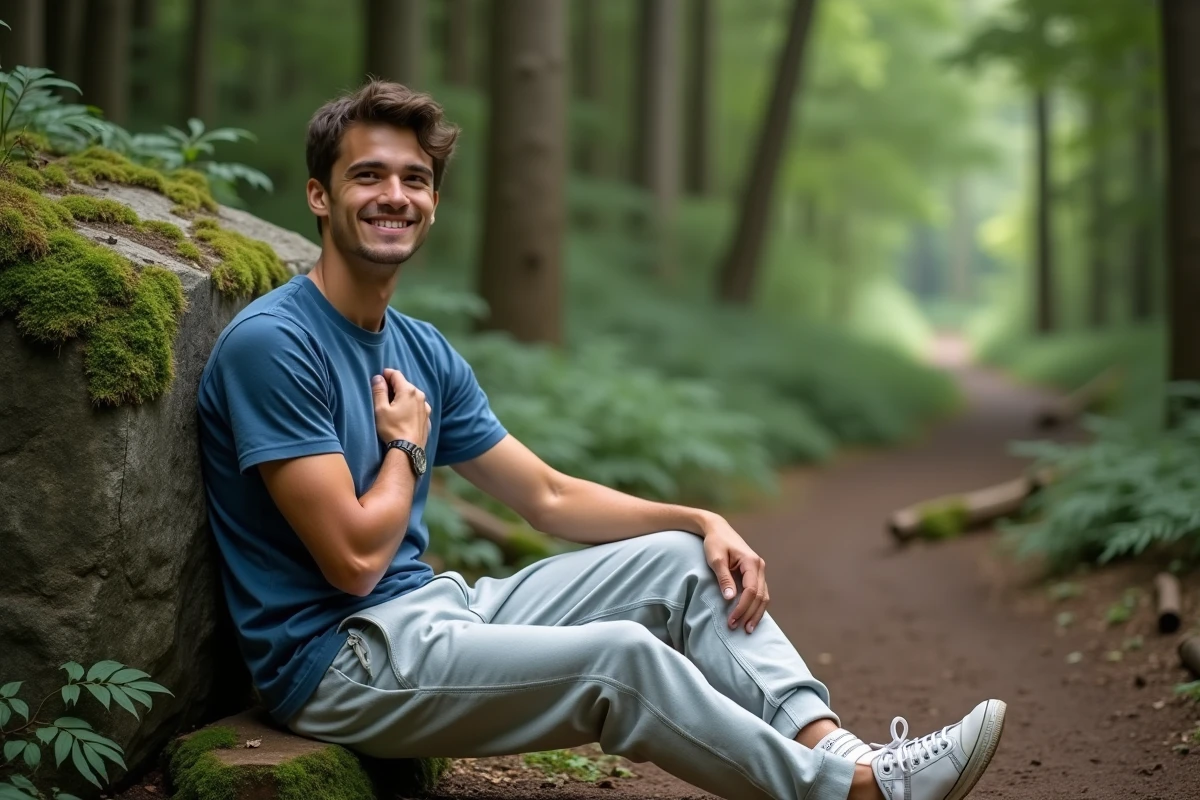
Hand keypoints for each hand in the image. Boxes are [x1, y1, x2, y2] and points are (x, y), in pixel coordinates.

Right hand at [372, 368, 430, 447]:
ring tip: (393, 405)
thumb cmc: (393, 428)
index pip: (396, 374)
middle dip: (394, 386)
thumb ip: (379, 391)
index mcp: (408, 390)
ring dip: (403, 396)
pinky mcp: (427, 417)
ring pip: (412, 395)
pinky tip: (404, 414)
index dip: (386, 374)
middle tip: (383, 394)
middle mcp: (420, 395)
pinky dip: (410, 406)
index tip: (379, 379)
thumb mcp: (381, 409)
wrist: (409, 449)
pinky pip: (417, 406)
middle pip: (405, 384)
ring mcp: (425, 406)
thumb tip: (378, 378)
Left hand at [702, 515, 768, 633]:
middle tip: (737, 628)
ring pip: (763, 597)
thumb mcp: (715, 559)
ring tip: (747, 629)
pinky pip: (760, 593)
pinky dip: (756, 606)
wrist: (717, 529)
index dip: (742, 607)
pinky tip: (750, 618)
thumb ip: (723, 578)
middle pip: (760, 596)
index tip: (731, 620)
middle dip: (749, 614)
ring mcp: (759, 571)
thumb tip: (730, 598)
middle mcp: (759, 566)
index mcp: (751, 562)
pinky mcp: (755, 574)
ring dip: (756, 613)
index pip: (751, 590)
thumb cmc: (715, 542)